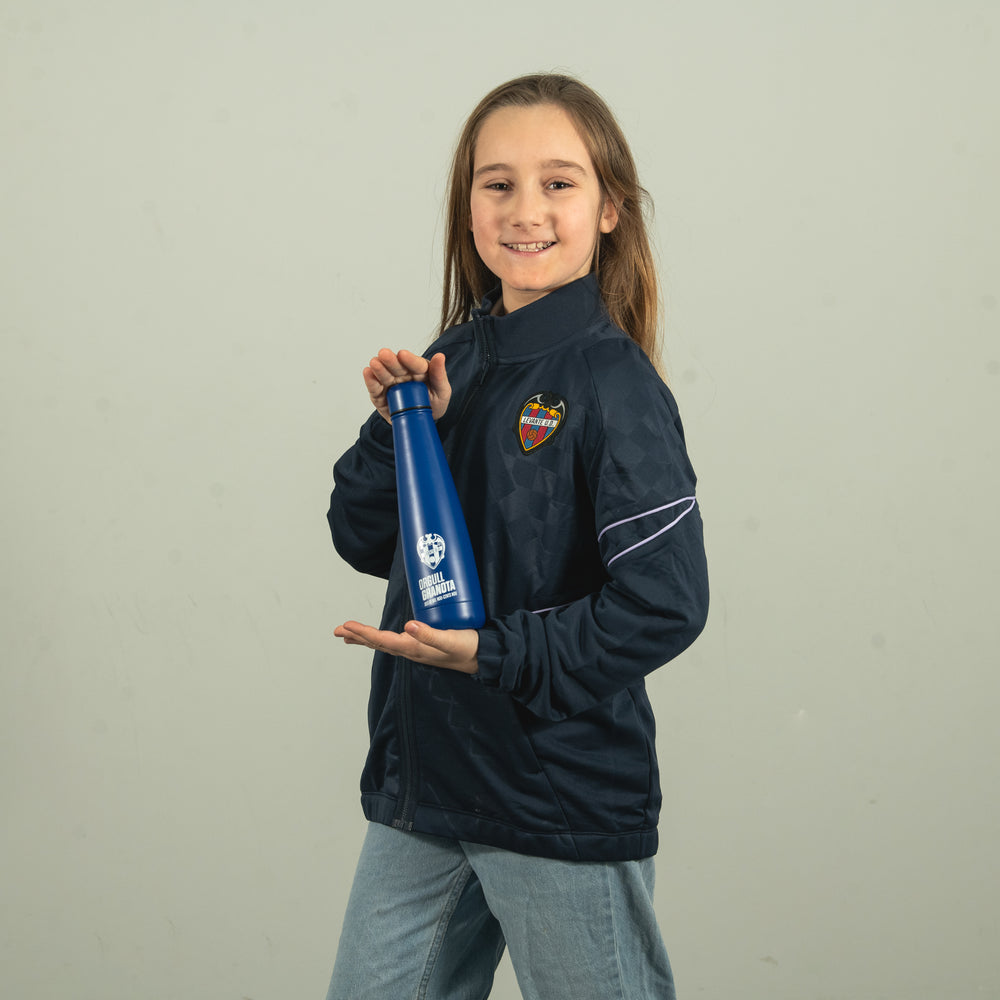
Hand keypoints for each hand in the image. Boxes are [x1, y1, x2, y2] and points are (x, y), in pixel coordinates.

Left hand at [334, 619, 478, 674]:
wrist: (483, 658)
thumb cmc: (468, 648)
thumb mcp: (450, 640)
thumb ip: (430, 634)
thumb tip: (407, 625)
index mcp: (414, 648)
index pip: (383, 640)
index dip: (363, 633)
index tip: (347, 625)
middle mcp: (412, 651)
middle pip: (378, 643)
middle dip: (357, 636)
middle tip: (337, 630)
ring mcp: (416, 650)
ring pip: (385, 644)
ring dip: (366, 639)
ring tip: (349, 635)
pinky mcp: (422, 646)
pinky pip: (395, 643)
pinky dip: (381, 638)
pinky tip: (380, 636)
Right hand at [364, 349, 450, 423]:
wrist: (421, 422)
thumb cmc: (433, 404)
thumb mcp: (442, 391)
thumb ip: (440, 375)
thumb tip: (440, 356)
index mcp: (419, 370)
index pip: (415, 364)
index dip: (409, 360)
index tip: (403, 355)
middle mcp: (403, 374)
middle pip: (397, 366)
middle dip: (390, 361)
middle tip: (384, 354)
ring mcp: (391, 384)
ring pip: (384, 375)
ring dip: (379, 369)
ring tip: (374, 363)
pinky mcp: (380, 396)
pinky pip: (375, 388)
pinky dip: (371, 381)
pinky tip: (368, 372)